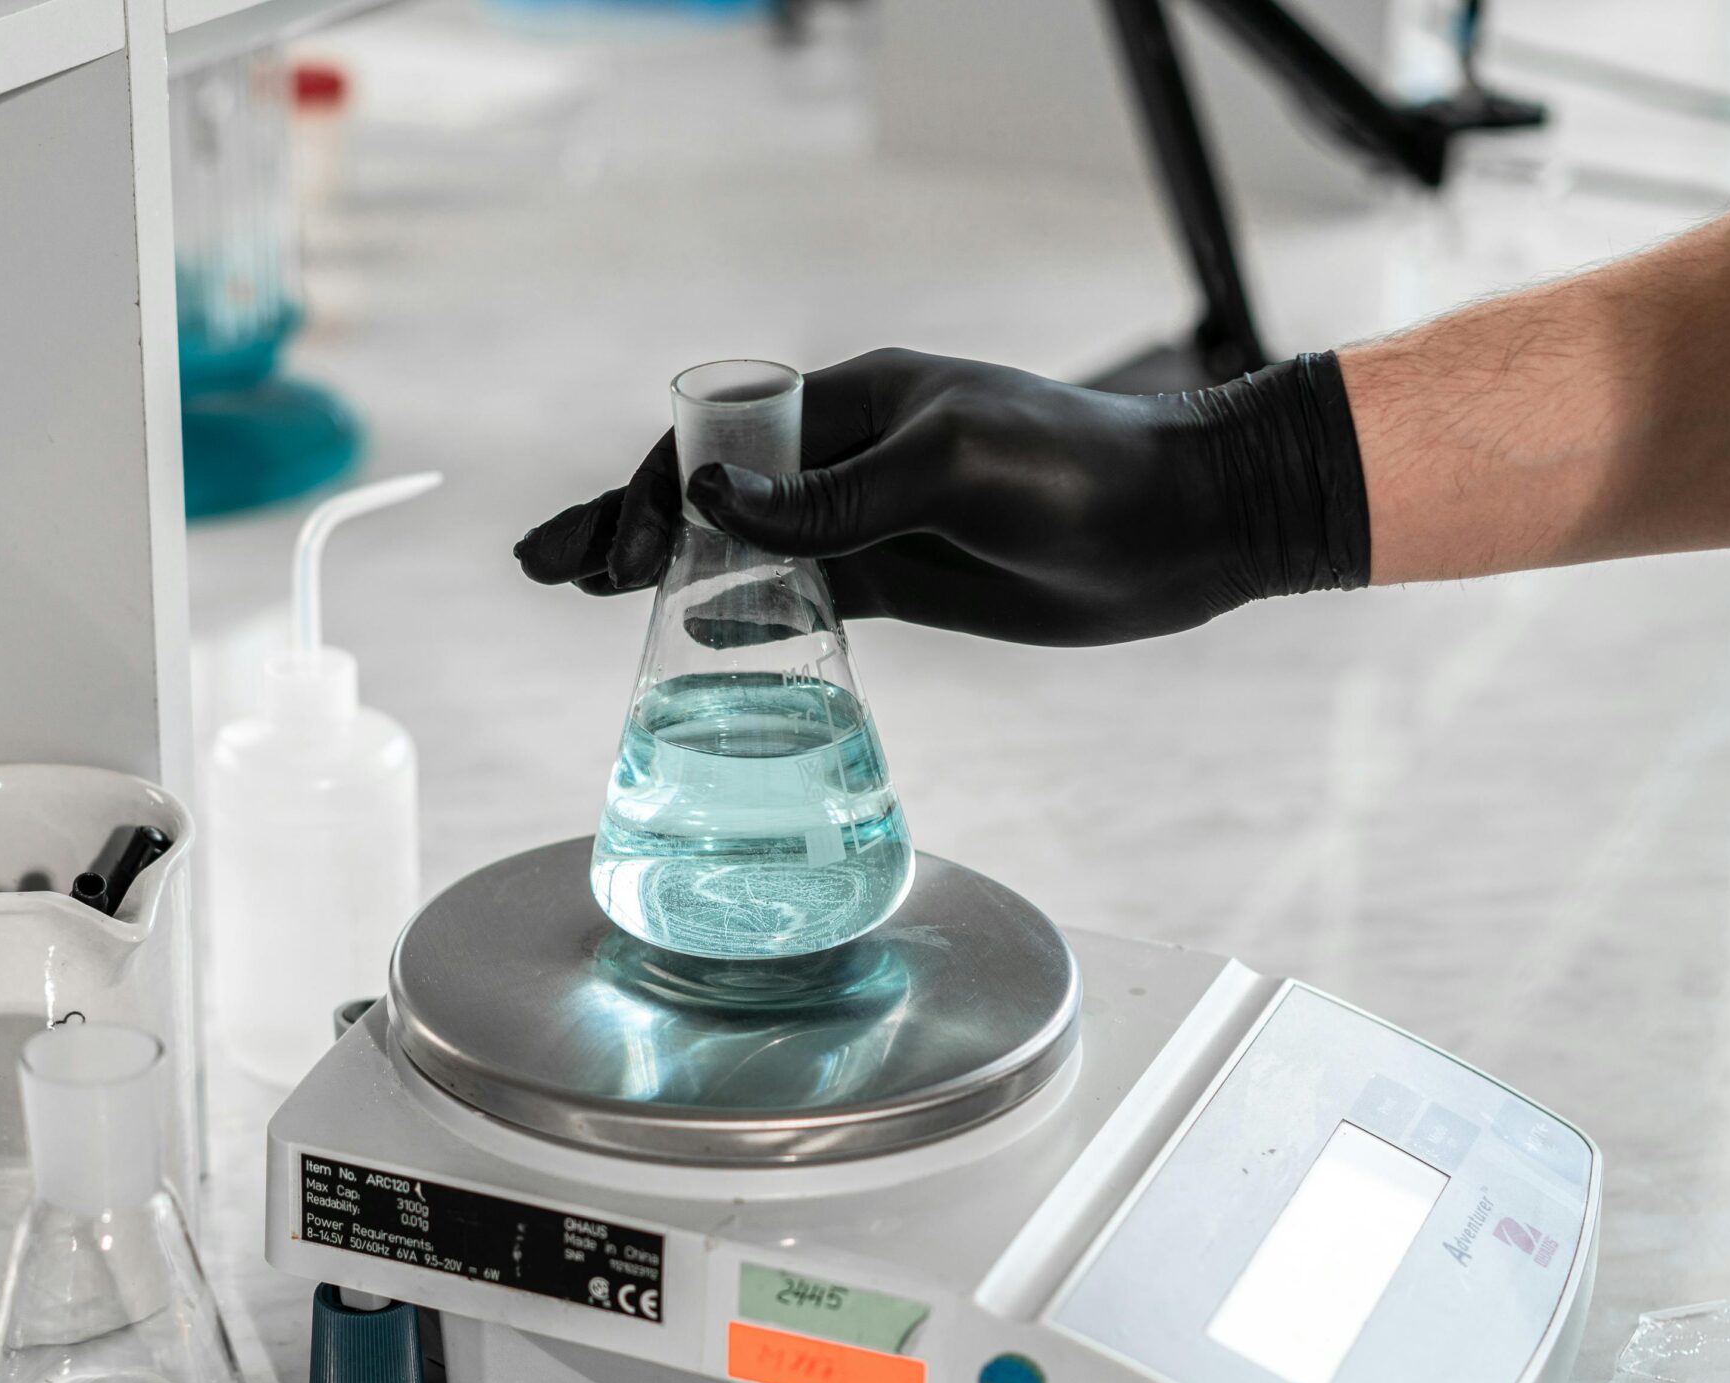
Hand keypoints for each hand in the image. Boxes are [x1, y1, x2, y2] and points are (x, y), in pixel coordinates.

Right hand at [513, 347, 1369, 645]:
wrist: (1185, 528)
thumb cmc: (1079, 473)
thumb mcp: (950, 469)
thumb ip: (832, 497)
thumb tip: (712, 506)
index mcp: (851, 405)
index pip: (719, 440)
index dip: (658, 493)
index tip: (625, 556)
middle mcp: (848, 459)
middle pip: (709, 492)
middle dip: (624, 524)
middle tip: (544, 566)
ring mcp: (871, 523)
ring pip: (742, 548)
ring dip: (663, 569)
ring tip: (581, 589)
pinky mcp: (905, 580)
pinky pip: (799, 596)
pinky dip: (738, 612)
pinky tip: (687, 631)